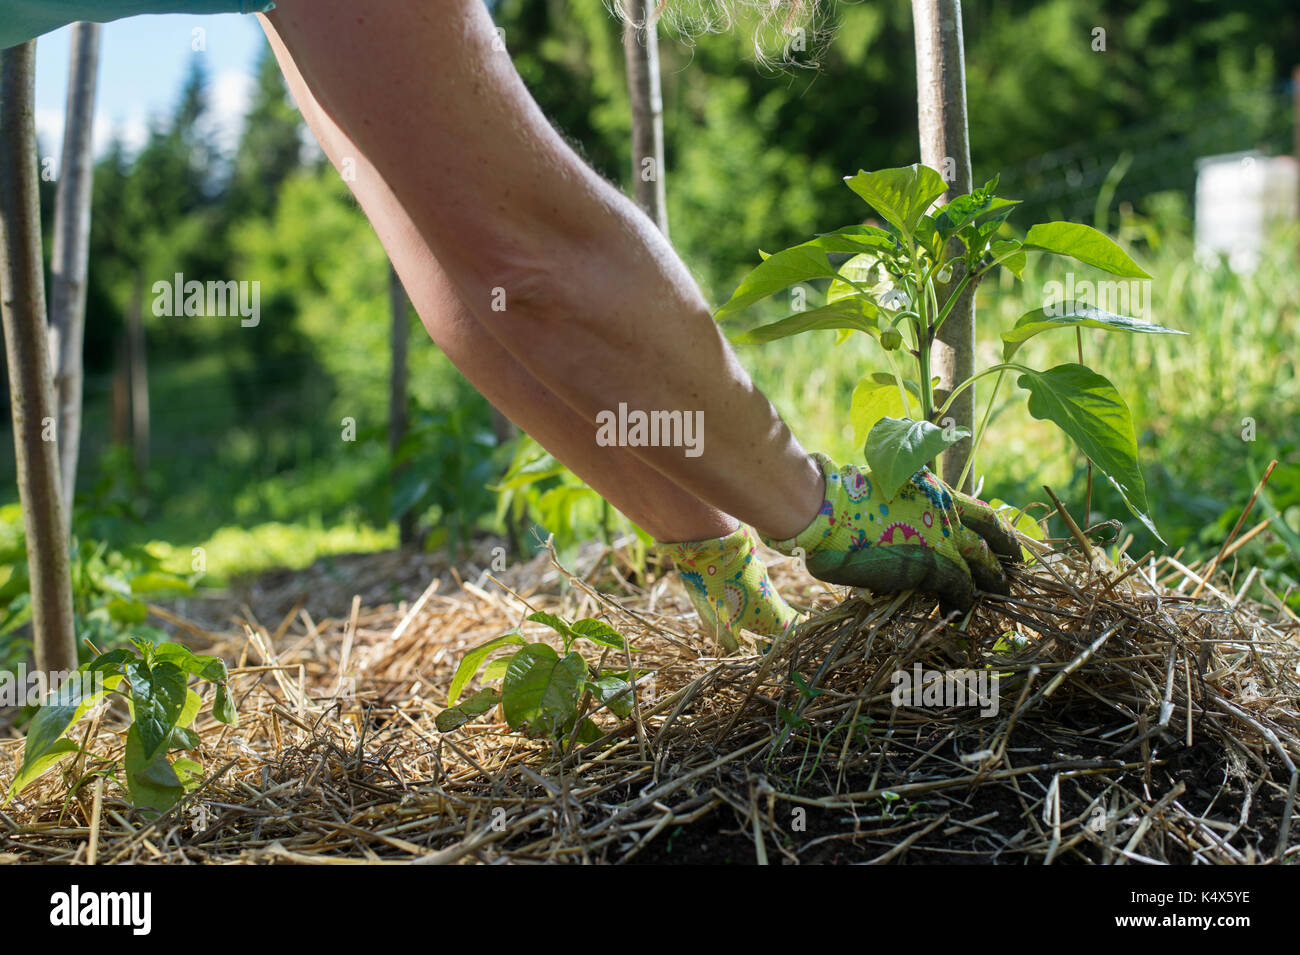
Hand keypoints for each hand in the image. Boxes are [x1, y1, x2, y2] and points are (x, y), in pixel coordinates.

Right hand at [767, 454, 1020, 615]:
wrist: (827, 508)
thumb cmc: (843, 500)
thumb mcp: (888, 493)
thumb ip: (910, 510)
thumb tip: (911, 525)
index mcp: (937, 492)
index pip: (983, 512)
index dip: (1000, 530)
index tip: (1007, 543)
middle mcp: (946, 513)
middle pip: (990, 540)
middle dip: (1004, 559)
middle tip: (1011, 574)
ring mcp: (941, 539)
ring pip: (981, 566)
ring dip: (992, 582)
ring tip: (998, 594)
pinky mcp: (932, 564)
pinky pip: (958, 588)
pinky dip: (962, 600)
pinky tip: (960, 609)